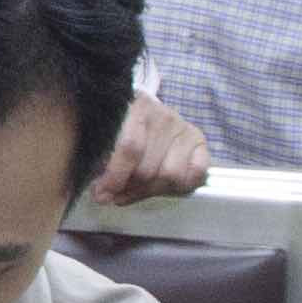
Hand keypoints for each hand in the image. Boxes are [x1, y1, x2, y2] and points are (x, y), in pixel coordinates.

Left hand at [89, 92, 208, 204]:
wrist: (148, 114)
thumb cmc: (123, 128)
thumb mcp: (108, 137)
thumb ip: (104, 162)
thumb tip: (102, 194)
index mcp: (135, 108)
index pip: (130, 148)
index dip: (115, 177)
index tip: (102, 195)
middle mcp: (163, 115)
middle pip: (148, 168)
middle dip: (130, 187)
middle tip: (118, 193)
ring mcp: (183, 127)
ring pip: (170, 175)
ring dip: (152, 189)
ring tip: (138, 188)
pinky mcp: (199, 140)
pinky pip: (195, 173)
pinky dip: (180, 186)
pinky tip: (164, 185)